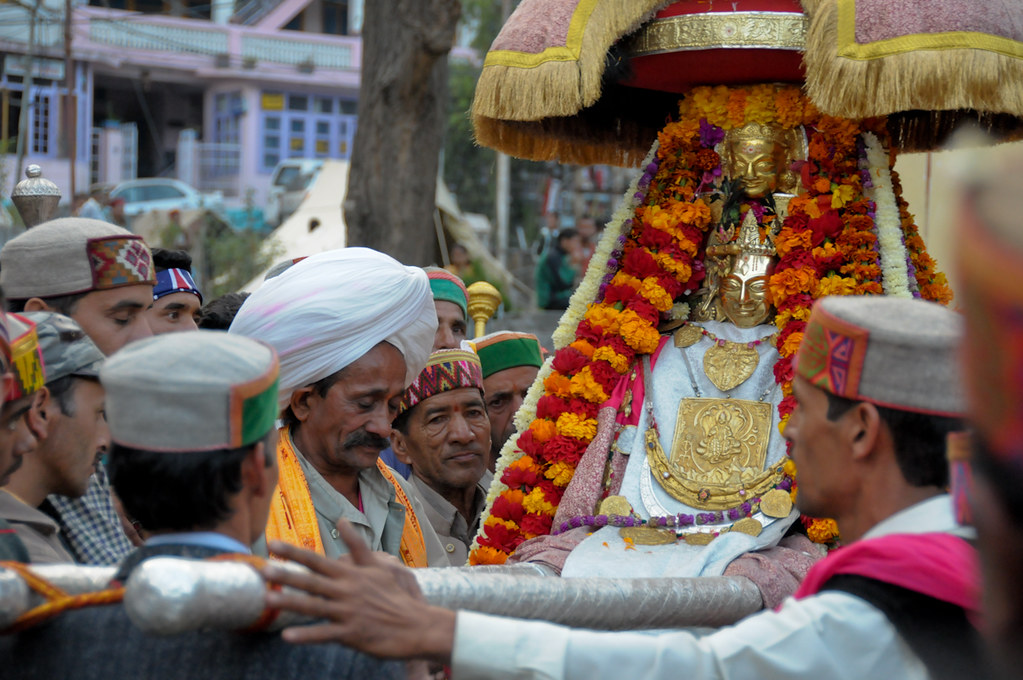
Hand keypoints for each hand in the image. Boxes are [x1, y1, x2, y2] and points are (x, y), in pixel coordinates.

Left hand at [262, 518, 455, 663]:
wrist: (416, 624)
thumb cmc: (394, 595)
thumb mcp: (378, 565)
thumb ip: (356, 544)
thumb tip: (342, 519)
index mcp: (351, 574)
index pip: (317, 560)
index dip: (294, 552)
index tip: (272, 544)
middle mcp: (347, 591)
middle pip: (311, 581)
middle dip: (286, 575)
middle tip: (262, 570)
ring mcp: (348, 612)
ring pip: (314, 606)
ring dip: (290, 603)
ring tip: (268, 599)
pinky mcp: (352, 634)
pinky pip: (324, 635)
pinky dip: (306, 635)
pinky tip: (287, 636)